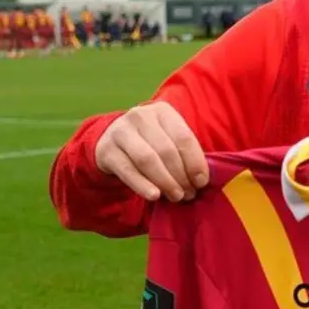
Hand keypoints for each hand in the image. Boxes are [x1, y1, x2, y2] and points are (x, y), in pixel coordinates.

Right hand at [94, 101, 208, 201]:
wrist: (112, 140)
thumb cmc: (150, 142)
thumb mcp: (168, 138)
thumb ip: (184, 153)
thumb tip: (201, 180)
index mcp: (162, 111)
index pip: (184, 138)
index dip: (195, 162)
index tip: (202, 182)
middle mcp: (140, 116)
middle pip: (166, 150)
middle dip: (181, 176)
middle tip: (189, 194)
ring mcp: (121, 131)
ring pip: (148, 160)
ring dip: (165, 182)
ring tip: (176, 197)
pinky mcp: (106, 150)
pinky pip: (128, 171)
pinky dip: (143, 185)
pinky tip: (154, 196)